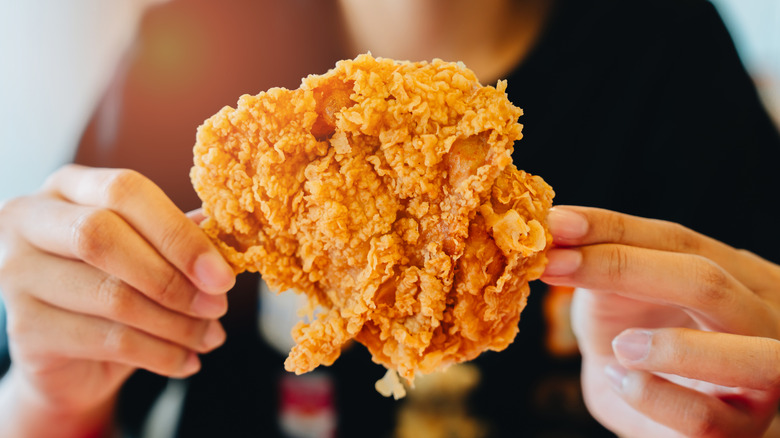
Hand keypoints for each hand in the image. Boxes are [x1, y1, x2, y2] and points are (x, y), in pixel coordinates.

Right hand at [0, 165, 234, 436]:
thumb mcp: (149, 253)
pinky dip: (159, 353)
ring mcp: (17, 273)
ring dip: (176, 323)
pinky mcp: (24, 328)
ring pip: (111, 295)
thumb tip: (225, 237)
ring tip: (211, 337)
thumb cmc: (117, 286)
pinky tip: (187, 361)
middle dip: (174, 277)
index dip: (178, 233)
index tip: (222, 274)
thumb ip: (180, 236)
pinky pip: (106, 340)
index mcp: (69, 186)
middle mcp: (30, 219)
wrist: (73, 358)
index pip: (124, 192)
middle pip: (104, 236)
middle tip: (218, 305)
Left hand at [541, 206, 779, 436]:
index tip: (556, 224)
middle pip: (710, 283)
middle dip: (624, 268)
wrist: (656, 419)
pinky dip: (652, 397)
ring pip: (751, 356)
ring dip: (672, 348)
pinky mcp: (741, 432)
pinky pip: (705, 418)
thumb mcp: (619, 301)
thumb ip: (601, 267)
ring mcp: (762, 382)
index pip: (677, 240)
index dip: (611, 228)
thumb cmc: (641, 352)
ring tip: (619, 347)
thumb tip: (557, 229)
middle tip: (555, 265)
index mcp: (737, 277)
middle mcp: (760, 321)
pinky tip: (620, 382)